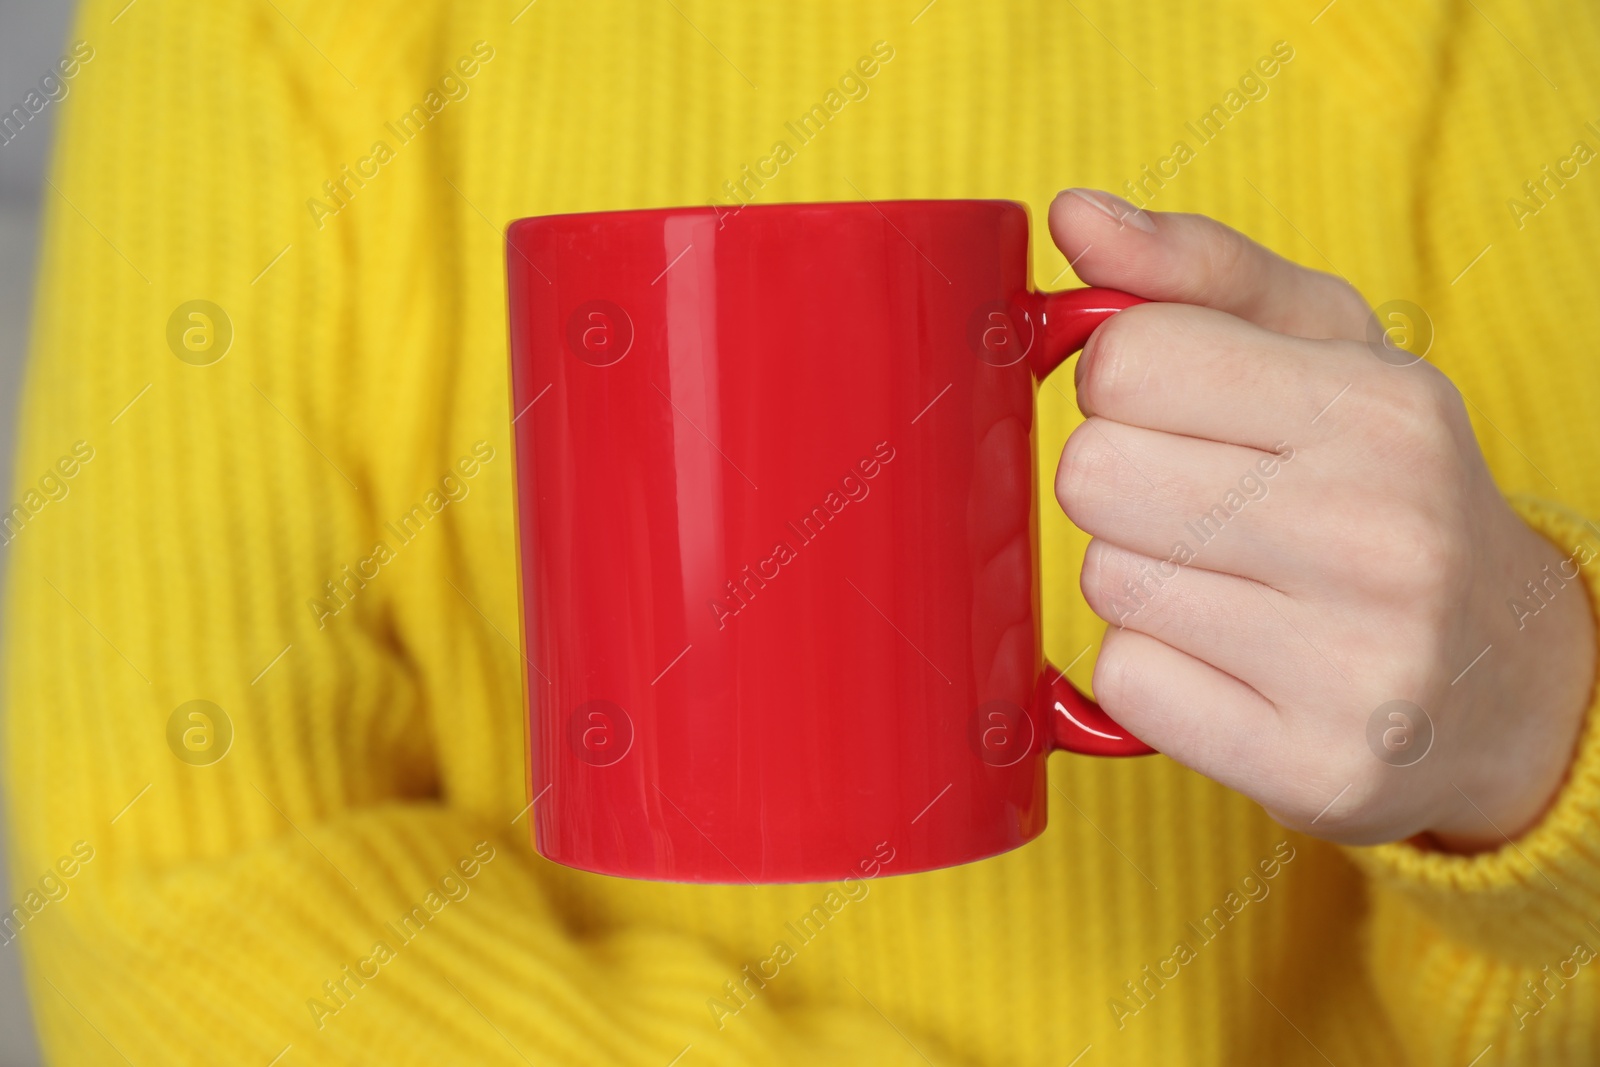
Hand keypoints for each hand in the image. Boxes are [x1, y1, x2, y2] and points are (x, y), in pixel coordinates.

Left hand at [1049, 188, 1595, 850]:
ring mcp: (1353, 663)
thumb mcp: (1330, 350)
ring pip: (1104, 582)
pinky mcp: (1312, 768)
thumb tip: (1072, 216)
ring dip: (1141, 580)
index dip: (1124, 384)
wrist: (1508, 679)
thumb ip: (1197, 272)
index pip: (1127, 360)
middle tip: (1204, 507)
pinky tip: (1229, 663)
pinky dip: (1153, 672)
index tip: (1177, 410)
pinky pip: (1126, 683)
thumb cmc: (1387, 490)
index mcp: (1378, 411)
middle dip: (1124, 485)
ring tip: (1234, 587)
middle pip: (1093, 474)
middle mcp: (1376, 533)